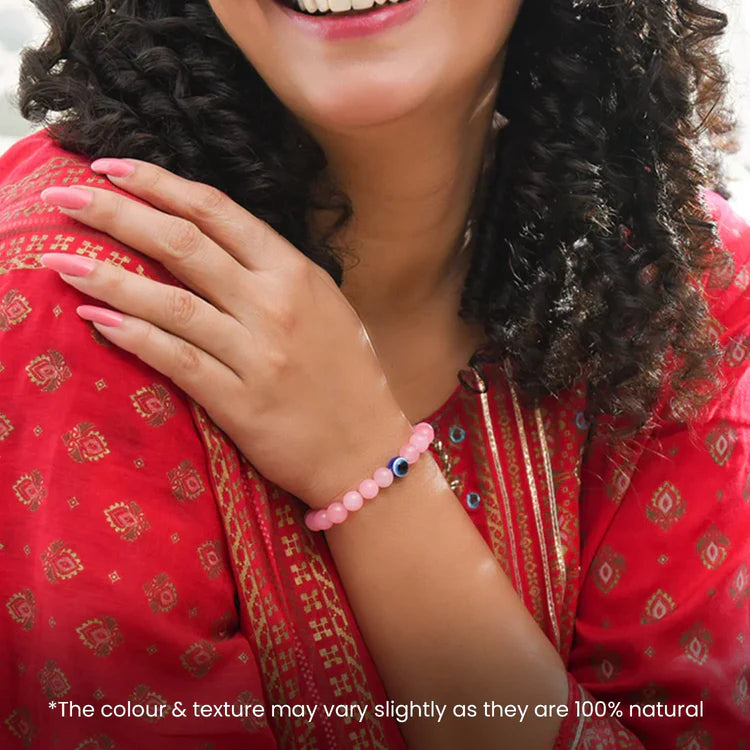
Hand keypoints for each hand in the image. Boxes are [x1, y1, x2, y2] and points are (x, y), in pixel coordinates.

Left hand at [39, 159, 412, 509]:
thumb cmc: (347, 376)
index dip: (160, 185)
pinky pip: (177, 359)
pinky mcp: (240, 401)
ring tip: (59, 260)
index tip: (112, 167)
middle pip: (184, 246)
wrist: (366, 450)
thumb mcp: (325, 307)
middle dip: (118, 215)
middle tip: (66, 198)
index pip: (218, 212)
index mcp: (297, 273)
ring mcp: (257, 354)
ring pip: (171, 302)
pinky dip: (134, 336)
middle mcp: (275, 305)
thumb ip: (273, 274)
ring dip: (109, 278)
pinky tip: (96, 319)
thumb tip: (210, 243)